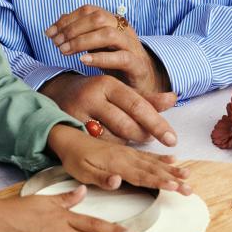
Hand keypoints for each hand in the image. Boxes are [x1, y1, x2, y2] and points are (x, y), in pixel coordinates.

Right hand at [41, 71, 176, 143]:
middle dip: (142, 135)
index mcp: (108, 84)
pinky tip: (114, 143)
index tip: (172, 139)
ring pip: (112, 138)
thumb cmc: (97, 94)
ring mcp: (78, 113)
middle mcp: (92, 96)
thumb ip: (146, 99)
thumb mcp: (119, 91)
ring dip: (127, 142)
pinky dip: (110, 147)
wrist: (58, 93)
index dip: (156, 123)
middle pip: (125, 124)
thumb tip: (173, 99)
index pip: (137, 105)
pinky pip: (97, 146)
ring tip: (131, 137)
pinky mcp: (70, 129)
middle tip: (150, 138)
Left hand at [46, 5, 170, 93]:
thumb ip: (79, 33)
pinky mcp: (137, 66)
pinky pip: (121, 58)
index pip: (89, 10)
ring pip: (109, 34)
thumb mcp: (96, 46)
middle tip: (56, 43)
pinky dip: (100, 58)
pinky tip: (83, 61)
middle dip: (73, 29)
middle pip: (98, 18)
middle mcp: (124, 30)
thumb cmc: (116, 63)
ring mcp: (132, 47)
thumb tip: (57, 22)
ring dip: (82, 41)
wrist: (144, 84)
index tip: (49, 33)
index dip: (67, 19)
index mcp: (114, 22)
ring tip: (64, 52)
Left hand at [47, 124, 190, 194]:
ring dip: (171, 170)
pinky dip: (161, 159)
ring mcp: (128, 153)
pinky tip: (173, 160)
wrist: (69, 138)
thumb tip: (118, 182)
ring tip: (187, 176)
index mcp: (116, 163)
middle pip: (153, 170)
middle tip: (189, 188)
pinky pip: (148, 156)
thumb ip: (101, 178)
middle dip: (172, 179)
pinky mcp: (127, 152)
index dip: (159, 181)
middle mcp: (126, 157)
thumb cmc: (74, 159)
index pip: (141, 175)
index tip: (175, 187)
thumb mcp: (82, 172)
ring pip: (154, 163)